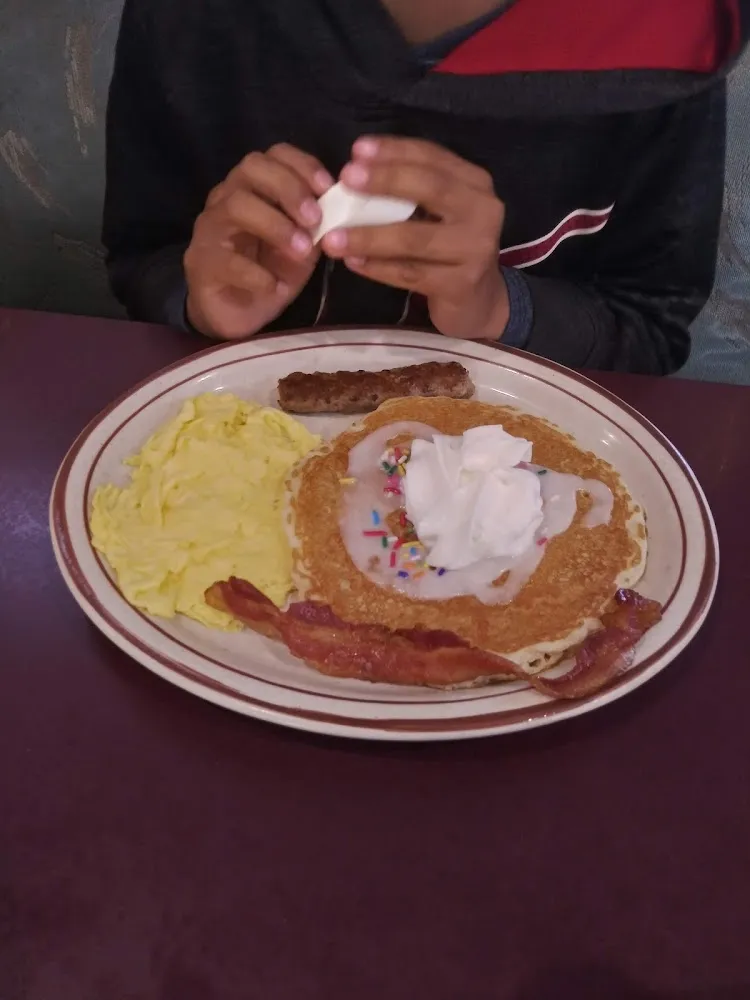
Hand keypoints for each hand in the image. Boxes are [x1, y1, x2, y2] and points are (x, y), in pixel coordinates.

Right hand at [185, 144, 332, 338]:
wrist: (237, 313)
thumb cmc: (270, 272)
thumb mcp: (303, 245)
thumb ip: (317, 224)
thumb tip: (341, 207)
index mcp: (254, 187)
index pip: (274, 155)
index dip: (302, 165)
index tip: (329, 188)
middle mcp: (228, 198)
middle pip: (251, 168)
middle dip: (289, 188)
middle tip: (315, 219)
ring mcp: (210, 229)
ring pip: (235, 206)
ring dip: (276, 226)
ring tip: (302, 251)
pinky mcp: (202, 263)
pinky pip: (226, 261)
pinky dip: (256, 274)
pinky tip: (275, 287)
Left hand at [321, 137, 508, 339]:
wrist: (480, 301)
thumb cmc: (450, 249)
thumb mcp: (440, 212)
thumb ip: (411, 192)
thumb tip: (355, 174)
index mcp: (474, 184)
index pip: (433, 157)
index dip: (395, 151)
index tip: (357, 150)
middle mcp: (483, 211)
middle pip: (430, 188)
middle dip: (384, 181)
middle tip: (345, 180)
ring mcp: (475, 249)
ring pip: (414, 238)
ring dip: (369, 236)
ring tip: (333, 238)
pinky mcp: (461, 284)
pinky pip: (410, 273)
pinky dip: (378, 268)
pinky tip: (353, 263)